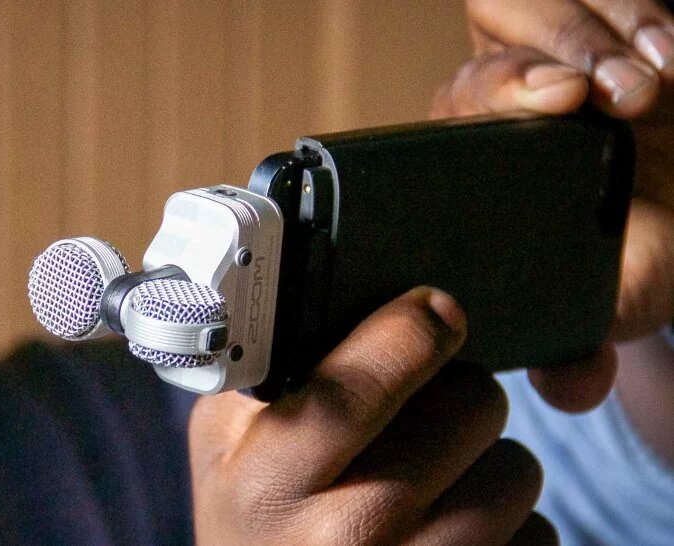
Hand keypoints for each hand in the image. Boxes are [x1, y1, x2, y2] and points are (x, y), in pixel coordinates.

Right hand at [190, 288, 554, 544]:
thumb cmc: (252, 521)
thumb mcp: (222, 447)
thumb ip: (263, 373)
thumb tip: (344, 294)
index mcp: (274, 480)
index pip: (366, 379)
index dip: (415, 327)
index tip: (434, 310)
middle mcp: (348, 534)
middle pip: (472, 406)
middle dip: (456, 397)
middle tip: (423, 415)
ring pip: (517, 469)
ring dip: (485, 463)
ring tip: (434, 482)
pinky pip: (541, 533)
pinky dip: (508, 526)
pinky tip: (450, 533)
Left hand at [432, 0, 673, 411]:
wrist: (672, 221)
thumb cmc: (626, 255)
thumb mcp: (603, 301)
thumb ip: (576, 346)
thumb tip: (573, 389)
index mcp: (477, 153)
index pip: (466, 98)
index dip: (505, 86)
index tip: (559, 96)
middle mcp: (510, 93)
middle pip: (504, 29)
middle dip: (563, 47)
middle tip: (622, 90)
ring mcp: (560, 50)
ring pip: (551, 2)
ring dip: (611, 21)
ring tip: (661, 70)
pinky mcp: (610, 26)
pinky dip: (641, 11)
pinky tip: (672, 46)